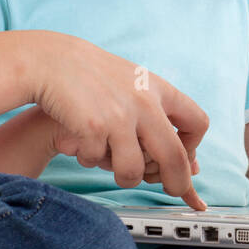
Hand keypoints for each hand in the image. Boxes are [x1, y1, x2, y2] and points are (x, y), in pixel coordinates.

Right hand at [25, 32, 209, 209]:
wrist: (50, 59)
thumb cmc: (92, 75)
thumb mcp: (135, 84)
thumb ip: (160, 116)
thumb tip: (192, 164)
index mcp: (158, 89)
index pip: (197, 123)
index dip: (194, 148)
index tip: (183, 158)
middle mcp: (144, 102)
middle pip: (174, 158)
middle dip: (175, 183)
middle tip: (170, 190)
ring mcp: (119, 116)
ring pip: (132, 171)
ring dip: (122, 175)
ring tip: (109, 161)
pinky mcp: (93, 127)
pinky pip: (95, 162)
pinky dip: (87, 158)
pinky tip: (80, 141)